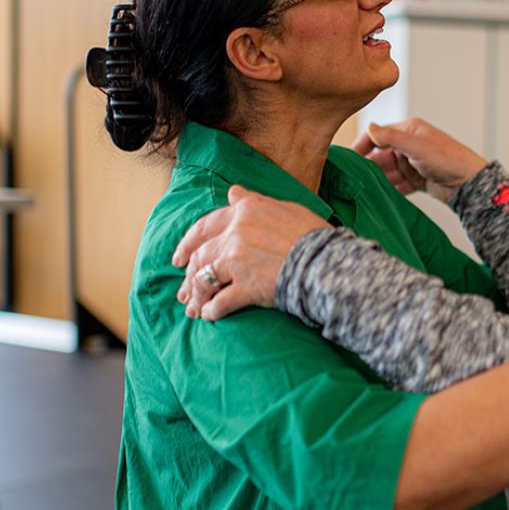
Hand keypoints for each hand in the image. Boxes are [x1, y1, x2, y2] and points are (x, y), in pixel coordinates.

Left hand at [172, 185, 329, 320]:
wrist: (328, 263)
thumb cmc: (314, 235)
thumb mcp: (285, 207)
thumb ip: (254, 201)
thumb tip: (232, 193)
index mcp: (244, 212)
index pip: (204, 226)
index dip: (188, 243)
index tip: (180, 256)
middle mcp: (235, 233)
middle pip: (199, 254)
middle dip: (187, 274)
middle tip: (182, 288)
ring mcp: (237, 261)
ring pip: (204, 278)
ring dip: (197, 295)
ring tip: (194, 307)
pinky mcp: (245, 287)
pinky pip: (219, 302)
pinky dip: (211, 311)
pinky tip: (209, 316)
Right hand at [354, 118, 487, 203]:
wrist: (470, 184)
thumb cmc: (449, 160)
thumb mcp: (416, 146)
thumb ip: (391, 137)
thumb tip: (369, 126)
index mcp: (409, 130)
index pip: (378, 135)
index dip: (361, 145)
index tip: (347, 158)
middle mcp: (409, 145)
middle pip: (380, 155)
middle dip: (368, 166)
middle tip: (351, 178)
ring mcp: (413, 163)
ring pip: (387, 171)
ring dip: (377, 179)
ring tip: (363, 189)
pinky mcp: (417, 179)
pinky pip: (397, 184)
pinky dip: (389, 189)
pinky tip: (380, 196)